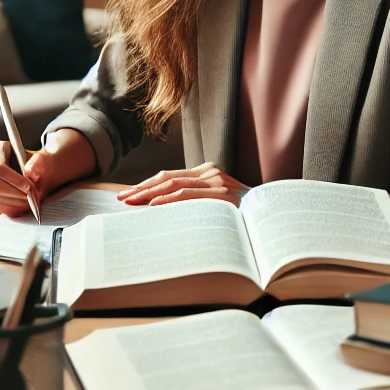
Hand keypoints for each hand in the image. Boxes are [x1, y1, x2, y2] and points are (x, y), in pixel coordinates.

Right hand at [0, 128, 95, 216]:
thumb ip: (41, 162)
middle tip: (35, 196)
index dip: (12, 178)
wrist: (45, 171)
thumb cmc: (46, 162)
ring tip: (34, 199)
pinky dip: (15, 208)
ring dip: (17, 201)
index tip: (30, 186)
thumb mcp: (49, 158)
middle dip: (16, 192)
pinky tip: (28, 205)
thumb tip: (32, 172)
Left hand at [117, 162, 247, 206]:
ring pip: (174, 184)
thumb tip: (158, 211)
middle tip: (122, 198)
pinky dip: (168, 199)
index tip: (128, 195)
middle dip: (142, 188)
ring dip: (149, 194)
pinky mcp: (221, 192)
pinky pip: (188, 194)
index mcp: (207, 172)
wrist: (267, 217)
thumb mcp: (214, 203)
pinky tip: (154, 206)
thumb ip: (193, 201)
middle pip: (167, 178)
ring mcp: (216, 181)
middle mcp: (211, 172)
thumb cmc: (239, 215)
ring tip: (132, 202)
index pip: (169, 176)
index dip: (146, 185)